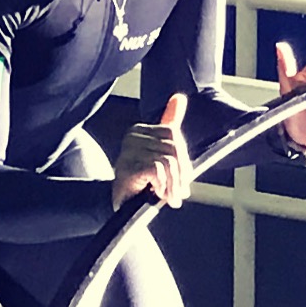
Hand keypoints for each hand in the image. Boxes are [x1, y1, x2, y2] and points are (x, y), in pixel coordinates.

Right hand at [111, 92, 192, 209]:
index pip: (173, 133)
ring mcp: (128, 151)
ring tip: (170, 198)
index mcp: (140, 131)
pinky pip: (158, 170)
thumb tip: (179, 97)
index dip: (183, 159)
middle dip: (181, 174)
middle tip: (179, 194)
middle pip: (174, 147)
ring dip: (173, 185)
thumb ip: (170, 126)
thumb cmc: (143, 183)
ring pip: (168, 161)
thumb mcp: (161, 155)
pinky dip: (163, 185)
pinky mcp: (128, 167)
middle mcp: (132, 136)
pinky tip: (156, 194)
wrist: (122, 209)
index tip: (183, 180)